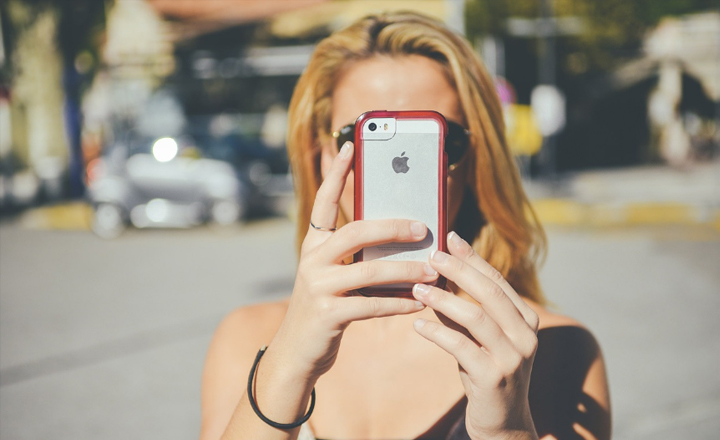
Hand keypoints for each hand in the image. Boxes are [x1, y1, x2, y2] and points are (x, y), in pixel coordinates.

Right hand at [271, 141, 437, 381]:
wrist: (298, 351)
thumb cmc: (326, 306)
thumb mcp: (334, 275)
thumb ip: (358, 256)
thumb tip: (405, 238)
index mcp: (313, 244)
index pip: (324, 201)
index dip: (336, 173)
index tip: (349, 145)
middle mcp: (311, 259)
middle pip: (356, 231)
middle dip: (393, 227)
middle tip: (423, 227)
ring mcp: (317, 286)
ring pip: (370, 270)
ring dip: (406, 271)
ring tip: (432, 270)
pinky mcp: (328, 314)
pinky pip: (373, 305)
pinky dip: (399, 303)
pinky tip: (419, 302)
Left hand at [412, 231, 539, 439]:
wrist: (503, 424)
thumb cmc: (487, 373)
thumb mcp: (480, 339)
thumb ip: (464, 310)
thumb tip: (437, 276)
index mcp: (526, 320)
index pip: (498, 281)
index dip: (473, 258)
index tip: (450, 238)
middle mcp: (526, 336)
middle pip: (490, 292)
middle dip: (459, 270)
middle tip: (431, 256)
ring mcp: (512, 357)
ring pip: (475, 317)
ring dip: (443, 299)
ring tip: (417, 289)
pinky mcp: (493, 378)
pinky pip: (460, 347)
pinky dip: (437, 332)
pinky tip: (418, 325)